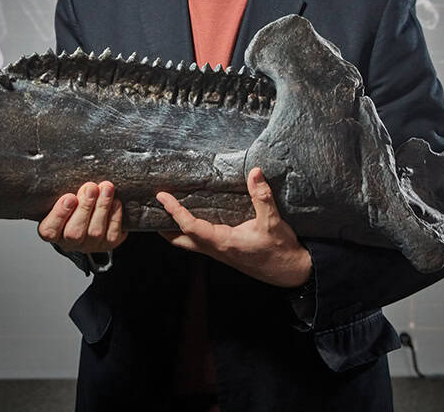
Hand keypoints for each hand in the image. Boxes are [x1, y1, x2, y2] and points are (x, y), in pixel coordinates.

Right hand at [37, 180, 126, 252]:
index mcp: (52, 231)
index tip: (69, 197)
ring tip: (106, 188)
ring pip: (95, 231)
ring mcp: (90, 245)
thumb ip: (63, 188)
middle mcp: (70, 242)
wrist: (91, 218)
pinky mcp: (108, 243)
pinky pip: (112, 232)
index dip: (59, 214)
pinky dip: (115, 215)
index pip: (50, 229)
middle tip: (90, 188)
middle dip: (85, 207)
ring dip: (102, 207)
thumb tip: (71, 166)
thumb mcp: (61, 196)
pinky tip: (116, 201)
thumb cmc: (72, 204)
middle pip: (75, 232)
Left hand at [156, 167, 311, 286]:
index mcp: (223, 242)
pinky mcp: (226, 253)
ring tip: (168, 213)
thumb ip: (262, 197)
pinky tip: (195, 220)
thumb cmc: (280, 250)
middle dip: (163, 227)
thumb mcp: (273, 222)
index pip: (190, 226)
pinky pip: (201, 243)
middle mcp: (216, 250)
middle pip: (180, 241)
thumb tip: (255, 172)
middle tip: (152, 211)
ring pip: (189, 244)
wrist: (291, 272)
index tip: (162, 196)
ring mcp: (220, 253)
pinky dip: (190, 232)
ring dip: (175, 230)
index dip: (174, 211)